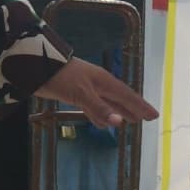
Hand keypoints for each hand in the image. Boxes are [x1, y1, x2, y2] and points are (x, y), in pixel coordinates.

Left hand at [36, 57, 153, 127]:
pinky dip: (101, 115)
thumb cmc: (61, 77)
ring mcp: (87, 89)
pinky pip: (94, 107)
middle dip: (134, 109)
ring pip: (108, 103)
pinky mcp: (75, 94)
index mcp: (104, 82)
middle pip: (121, 99)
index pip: (127, 96)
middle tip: (147, 118)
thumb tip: (120, 122)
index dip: (140, 106)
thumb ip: (100, 108)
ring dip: (119, 112)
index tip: (153, 115)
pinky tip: (103, 122)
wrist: (36, 67)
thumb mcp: (82, 94)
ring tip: (131, 121)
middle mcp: (98, 85)